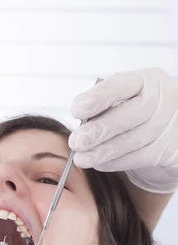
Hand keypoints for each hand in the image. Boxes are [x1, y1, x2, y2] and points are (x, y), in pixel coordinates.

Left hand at [69, 68, 177, 192]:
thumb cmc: (133, 118)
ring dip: (103, 151)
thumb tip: (79, 127)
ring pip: (134, 139)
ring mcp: (172, 123)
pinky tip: (100, 163)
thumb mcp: (118, 106)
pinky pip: (141, 157)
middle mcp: (163, 98)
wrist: (167, 139)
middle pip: (129, 114)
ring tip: (81, 158)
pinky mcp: (173, 149)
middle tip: (76, 142)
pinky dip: (116, 162)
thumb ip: (101, 111)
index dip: (98, 98)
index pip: (120, 85)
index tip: (76, 110)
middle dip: (99, 130)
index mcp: (146, 81)